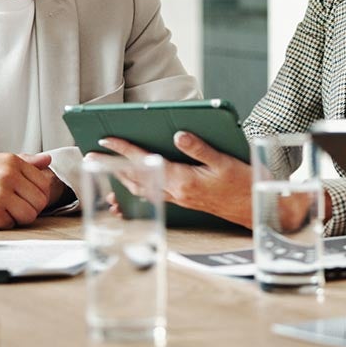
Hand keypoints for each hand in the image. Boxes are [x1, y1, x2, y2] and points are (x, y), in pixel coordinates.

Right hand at [0, 152, 60, 228]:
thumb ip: (23, 161)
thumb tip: (47, 160)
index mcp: (11, 161)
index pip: (43, 183)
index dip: (35, 194)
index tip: (24, 197)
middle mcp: (8, 175)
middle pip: (40, 201)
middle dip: (29, 208)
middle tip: (13, 208)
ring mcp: (0, 193)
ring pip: (30, 215)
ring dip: (18, 218)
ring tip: (2, 212)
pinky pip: (12, 224)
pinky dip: (2, 224)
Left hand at [99, 132, 253, 226]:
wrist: (253, 210)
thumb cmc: (242, 184)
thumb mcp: (224, 161)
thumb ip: (199, 148)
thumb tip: (178, 135)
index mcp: (184, 179)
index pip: (147, 161)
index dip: (124, 150)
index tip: (106, 140)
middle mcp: (176, 192)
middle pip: (136, 177)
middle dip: (113, 165)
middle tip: (92, 155)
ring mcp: (179, 199)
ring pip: (142, 188)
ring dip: (123, 178)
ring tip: (107, 168)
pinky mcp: (183, 202)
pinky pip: (152, 195)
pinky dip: (137, 189)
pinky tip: (132, 186)